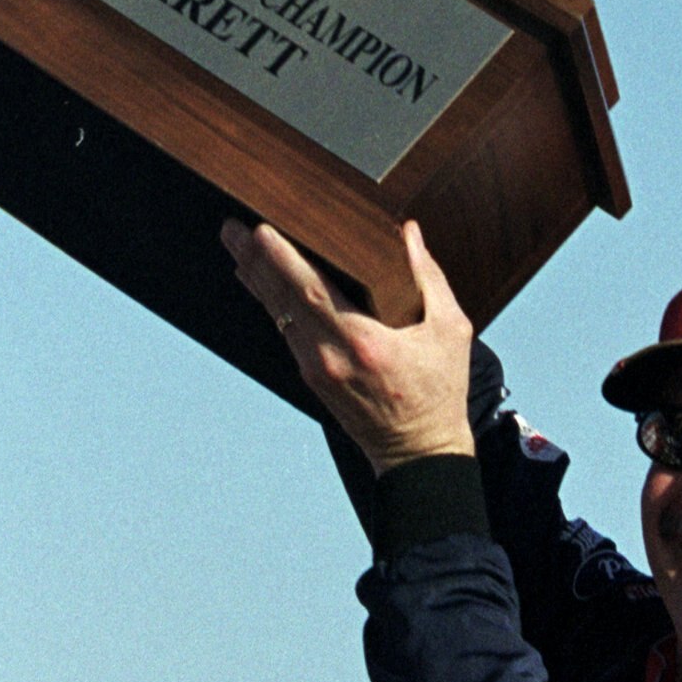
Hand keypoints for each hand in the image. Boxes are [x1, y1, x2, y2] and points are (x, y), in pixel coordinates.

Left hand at [221, 218, 474, 473]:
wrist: (419, 453)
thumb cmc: (439, 393)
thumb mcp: (450, 331)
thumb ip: (429, 277)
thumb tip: (409, 232)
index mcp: (363, 343)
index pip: (311, 293)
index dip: (283, 261)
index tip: (261, 232)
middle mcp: (330, 358)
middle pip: (282, 301)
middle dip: (254, 261)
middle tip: (231, 228)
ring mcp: (316, 371)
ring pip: (278, 316)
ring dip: (257, 279)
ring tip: (238, 245)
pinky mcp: (312, 379)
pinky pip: (286, 331)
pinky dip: (272, 302)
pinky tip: (262, 283)